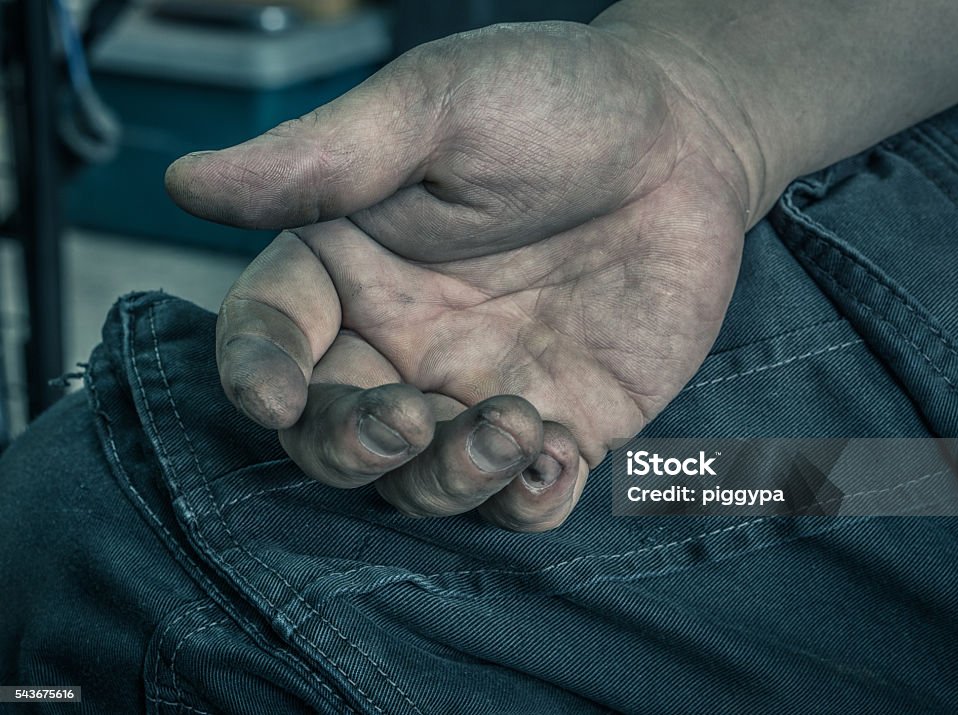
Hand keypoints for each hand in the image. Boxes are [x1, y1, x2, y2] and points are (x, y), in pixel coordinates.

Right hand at [165, 21, 757, 530]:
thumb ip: (325, 157)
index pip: (269, 335)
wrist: (688, 138)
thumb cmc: (554, 101)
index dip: (258, 373)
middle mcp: (404, 341)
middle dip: (353, 449)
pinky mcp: (561, 422)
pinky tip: (556, 455)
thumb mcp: (438, 106)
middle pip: (331, 436)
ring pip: (423, 484)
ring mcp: (480, 389)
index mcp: (351, 265)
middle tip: (410, 420)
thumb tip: (189, 184)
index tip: (274, 395)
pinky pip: (523, 500)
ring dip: (450, 480)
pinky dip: (527, 503)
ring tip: (511, 427)